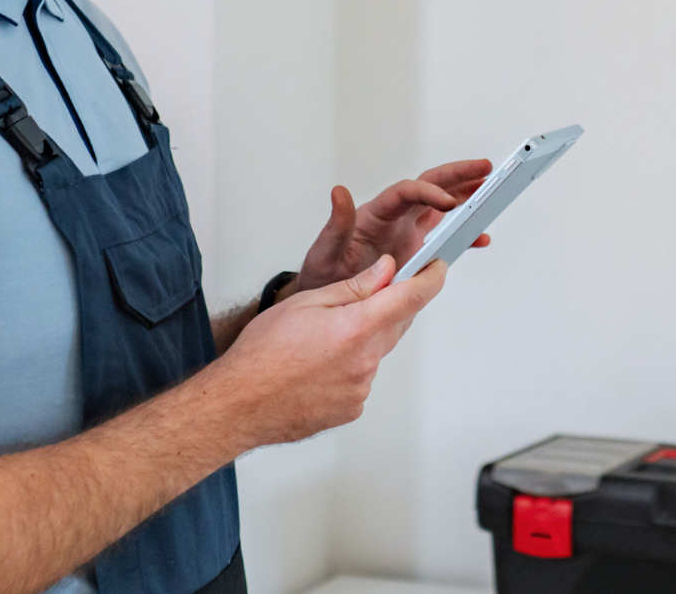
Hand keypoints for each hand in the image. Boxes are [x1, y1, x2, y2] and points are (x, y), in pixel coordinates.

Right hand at [217, 253, 446, 445]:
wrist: (239, 404)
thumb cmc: (262, 354)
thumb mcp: (306, 303)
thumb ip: (353, 287)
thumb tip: (386, 270)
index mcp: (356, 327)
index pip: (412, 297)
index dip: (430, 278)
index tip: (436, 267)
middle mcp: (365, 360)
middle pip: (396, 324)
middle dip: (387, 308)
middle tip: (359, 302)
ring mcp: (361, 387)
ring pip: (376, 352)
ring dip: (362, 340)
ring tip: (320, 343)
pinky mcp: (353, 408)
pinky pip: (362, 378)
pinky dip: (350, 367)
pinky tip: (318, 367)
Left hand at [290, 160, 494, 295]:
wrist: (327, 299)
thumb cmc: (323, 274)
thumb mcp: (325, 252)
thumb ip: (336, 225)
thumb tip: (338, 193)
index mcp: (376, 213)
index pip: (407, 192)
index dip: (430, 193)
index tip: (450, 203)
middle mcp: (395, 216)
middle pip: (431, 185)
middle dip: (459, 175)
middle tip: (485, 169)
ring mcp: (408, 230)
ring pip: (442, 204)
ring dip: (466, 194)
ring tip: (490, 190)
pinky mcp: (416, 247)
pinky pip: (444, 233)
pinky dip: (463, 233)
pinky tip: (479, 237)